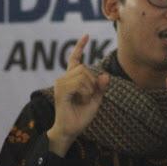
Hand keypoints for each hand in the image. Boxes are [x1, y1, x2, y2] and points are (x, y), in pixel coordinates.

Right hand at [47, 34, 109, 156]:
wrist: (70, 130)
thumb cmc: (81, 116)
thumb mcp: (96, 100)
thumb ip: (101, 87)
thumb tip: (105, 74)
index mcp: (71, 79)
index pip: (75, 59)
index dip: (80, 47)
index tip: (86, 35)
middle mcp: (64, 78)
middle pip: (84, 68)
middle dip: (93, 81)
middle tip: (89, 96)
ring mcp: (60, 83)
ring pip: (83, 74)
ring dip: (89, 88)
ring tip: (84, 99)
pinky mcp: (61, 90)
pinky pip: (79, 83)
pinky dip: (85, 92)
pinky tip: (81, 100)